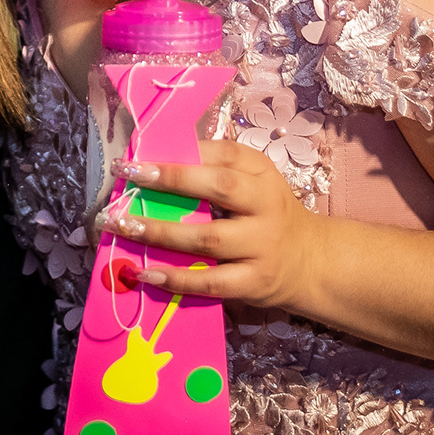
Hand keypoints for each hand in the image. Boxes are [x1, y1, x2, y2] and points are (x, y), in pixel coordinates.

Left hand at [99, 140, 319, 311]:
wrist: (310, 262)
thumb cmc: (268, 215)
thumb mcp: (254, 184)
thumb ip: (217, 171)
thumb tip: (157, 161)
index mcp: (262, 175)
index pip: (223, 154)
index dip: (182, 152)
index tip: (140, 154)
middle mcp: (265, 206)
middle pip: (219, 187)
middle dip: (170, 180)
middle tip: (129, 176)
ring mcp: (261, 246)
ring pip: (208, 237)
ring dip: (161, 232)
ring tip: (123, 225)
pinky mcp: (254, 282)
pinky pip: (211, 282)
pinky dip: (176, 278)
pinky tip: (146, 273)